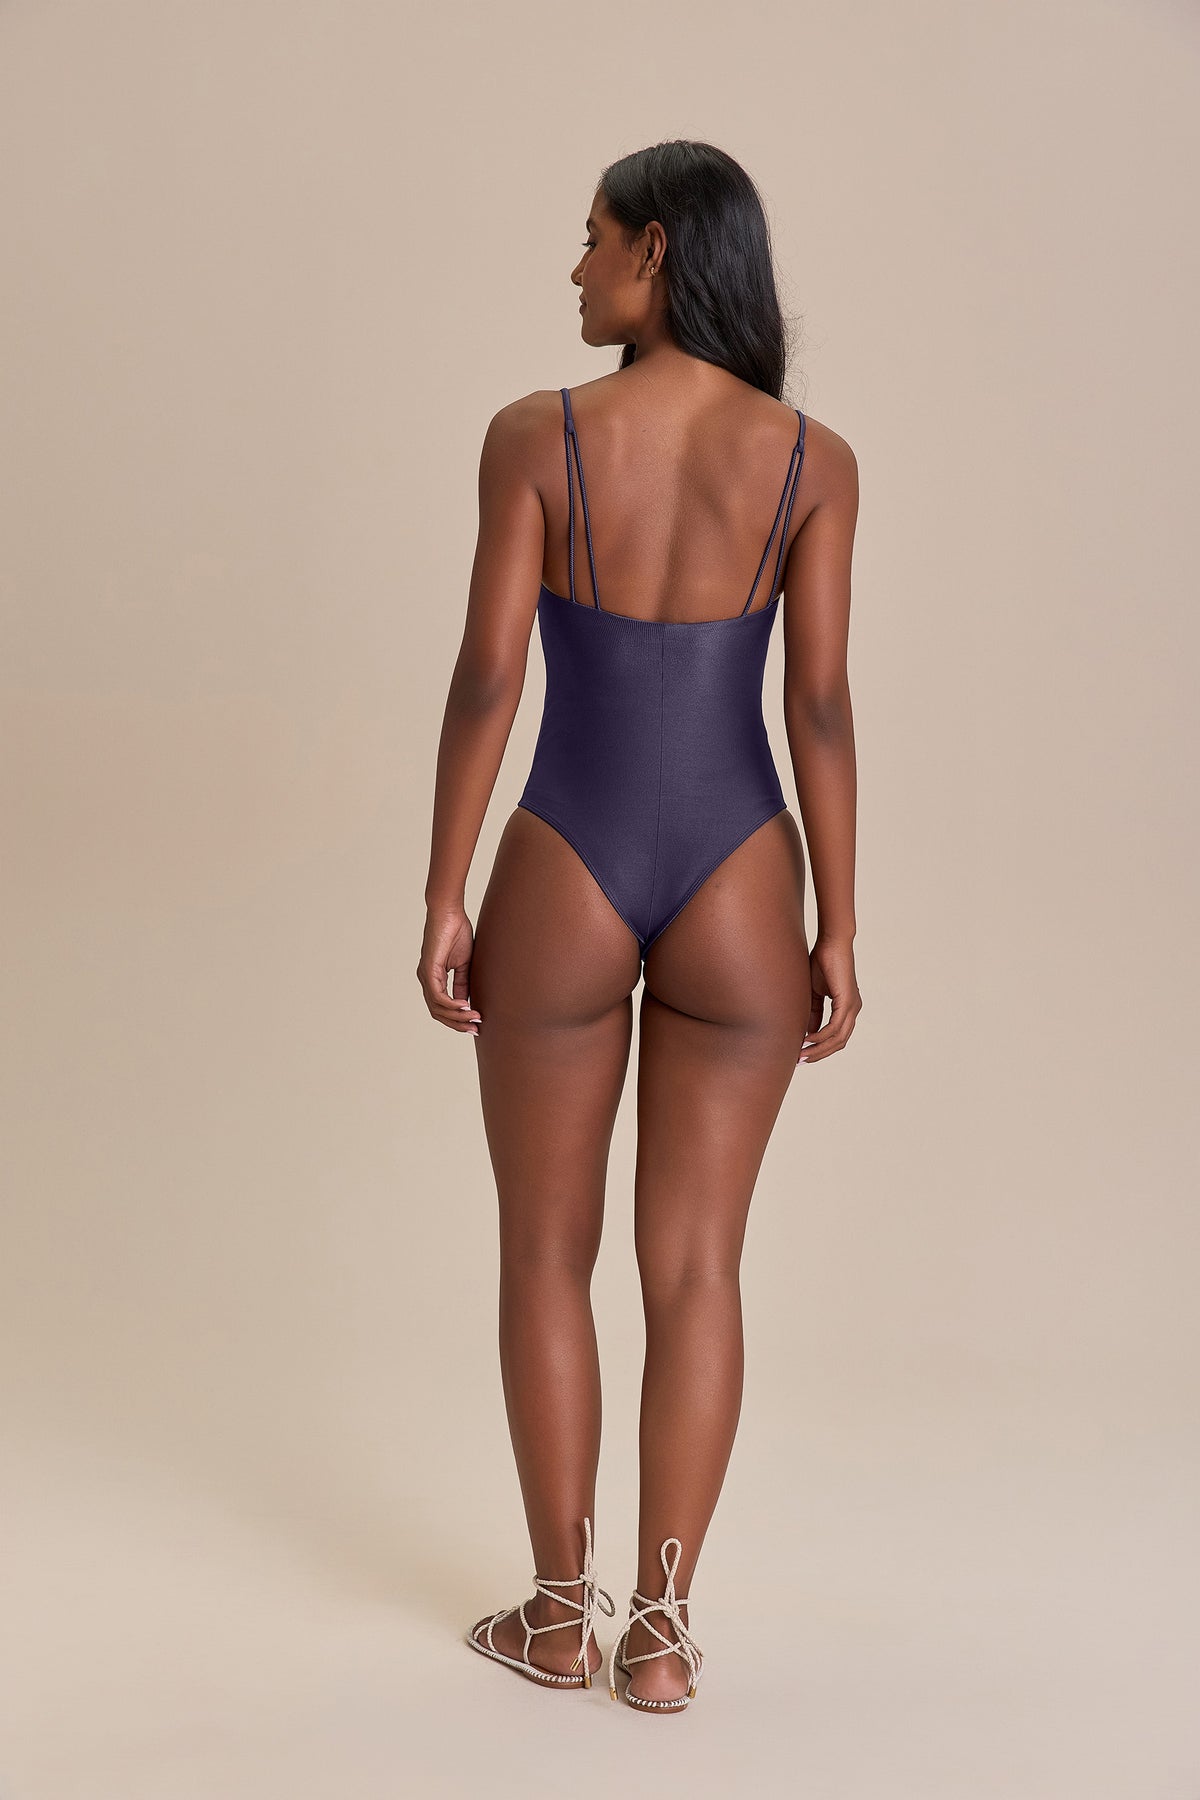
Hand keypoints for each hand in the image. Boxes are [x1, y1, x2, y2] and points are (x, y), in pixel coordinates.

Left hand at [417, 903, 481, 1035]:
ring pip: (437, 1008)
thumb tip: (466, 1003)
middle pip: (437, 1013)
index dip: (458, 1018)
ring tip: (474, 1018)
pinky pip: (437, 996)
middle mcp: (426, 979)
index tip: (476, 1023)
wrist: (449, 912)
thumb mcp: (463, 964)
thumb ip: (462, 983)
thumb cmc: (456, 932)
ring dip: (456, 1016)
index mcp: (433, 978)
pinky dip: (450, 1004)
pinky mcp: (428, 970)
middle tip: (476, 1028)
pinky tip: (464, 1007)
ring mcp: (425, 975)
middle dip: (457, 1023)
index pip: (442, 1007)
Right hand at [799, 934, 860, 1062]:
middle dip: (819, 1054)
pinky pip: (835, 1027)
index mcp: (847, 1008)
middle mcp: (853, 1010)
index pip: (836, 1037)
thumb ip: (813, 1013)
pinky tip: (808, 1039)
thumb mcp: (814, 993)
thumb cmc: (822, 962)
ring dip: (819, 1049)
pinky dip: (821, 1036)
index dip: (820, 1048)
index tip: (802, 1055)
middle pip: (838, 1043)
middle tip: (800, 1061)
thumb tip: (807, 1033)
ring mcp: (852, 1007)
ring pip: (838, 1039)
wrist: (831, 943)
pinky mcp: (847, 1002)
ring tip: (801, 1054)